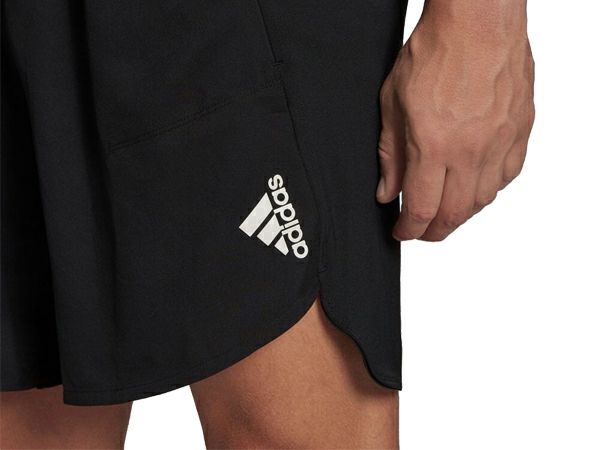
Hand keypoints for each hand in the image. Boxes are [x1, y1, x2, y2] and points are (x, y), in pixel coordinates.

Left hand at [376, 4, 534, 240]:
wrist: (478, 20)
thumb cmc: (435, 52)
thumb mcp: (392, 104)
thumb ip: (390, 154)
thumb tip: (387, 191)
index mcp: (433, 145)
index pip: (421, 208)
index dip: (408, 230)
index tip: (402, 233)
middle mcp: (470, 151)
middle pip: (455, 215)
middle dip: (434, 232)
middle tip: (422, 231)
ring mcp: (500, 142)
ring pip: (483, 201)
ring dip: (461, 214)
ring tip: (445, 211)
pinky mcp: (520, 132)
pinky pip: (507, 176)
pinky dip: (488, 190)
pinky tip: (474, 186)